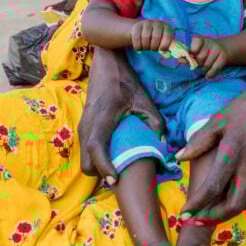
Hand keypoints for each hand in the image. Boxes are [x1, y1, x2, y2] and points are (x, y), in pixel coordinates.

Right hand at [79, 47, 163, 185]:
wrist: (105, 65)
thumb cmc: (125, 81)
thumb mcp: (143, 98)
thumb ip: (155, 121)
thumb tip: (163, 145)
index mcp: (102, 118)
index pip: (96, 148)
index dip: (104, 167)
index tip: (115, 180)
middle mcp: (87, 125)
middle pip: (86, 163)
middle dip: (101, 174)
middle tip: (121, 177)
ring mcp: (82, 127)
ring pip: (84, 159)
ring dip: (98, 167)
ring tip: (118, 168)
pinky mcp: (83, 127)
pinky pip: (86, 151)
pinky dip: (96, 159)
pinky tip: (113, 155)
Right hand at [130, 19, 173, 51]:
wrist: (141, 31)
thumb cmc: (154, 39)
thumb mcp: (161, 43)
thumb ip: (165, 50)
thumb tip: (167, 55)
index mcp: (166, 27)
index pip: (167, 36)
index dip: (165, 45)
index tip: (161, 50)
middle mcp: (157, 23)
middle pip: (156, 36)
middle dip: (154, 46)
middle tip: (152, 49)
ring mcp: (147, 23)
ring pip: (145, 36)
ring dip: (146, 46)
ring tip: (146, 48)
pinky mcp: (137, 26)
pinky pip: (137, 37)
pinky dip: (138, 46)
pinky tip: (139, 48)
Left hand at [174, 65, 245, 222]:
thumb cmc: (244, 109)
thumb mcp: (218, 120)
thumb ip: (199, 142)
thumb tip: (179, 158)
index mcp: (233, 153)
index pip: (213, 187)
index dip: (197, 203)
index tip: (184, 213)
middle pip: (233, 204)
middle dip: (213, 217)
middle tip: (197, 218)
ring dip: (228, 213)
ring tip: (210, 213)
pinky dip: (240, 204)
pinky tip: (229, 200)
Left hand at [189, 35, 228, 77]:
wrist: (222, 49)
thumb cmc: (204, 51)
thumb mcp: (195, 50)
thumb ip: (187, 55)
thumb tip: (179, 60)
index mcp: (200, 39)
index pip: (193, 49)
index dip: (190, 56)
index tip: (191, 58)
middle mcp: (209, 42)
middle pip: (199, 59)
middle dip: (197, 65)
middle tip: (198, 65)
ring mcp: (217, 49)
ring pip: (206, 66)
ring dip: (203, 71)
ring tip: (203, 68)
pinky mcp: (223, 57)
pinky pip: (213, 70)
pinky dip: (209, 74)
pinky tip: (208, 73)